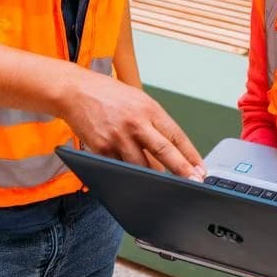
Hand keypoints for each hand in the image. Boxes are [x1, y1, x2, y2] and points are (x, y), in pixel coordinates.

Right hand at [60, 67, 203, 178]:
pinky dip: (128, 176)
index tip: (200, 168)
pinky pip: (120, 168)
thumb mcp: (138, 100)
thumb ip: (153, 122)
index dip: (191, 155)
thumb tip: (170, 148)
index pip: (176, 136)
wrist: (75, 90)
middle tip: (194, 182)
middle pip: (164, 151)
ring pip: (142, 166)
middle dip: (182, 170)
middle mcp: (136, 123)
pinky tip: (135, 181)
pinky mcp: (102, 149)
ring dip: (154, 178)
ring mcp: (118, 137)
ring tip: (163, 185)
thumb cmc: (107, 94)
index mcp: (149, 109)